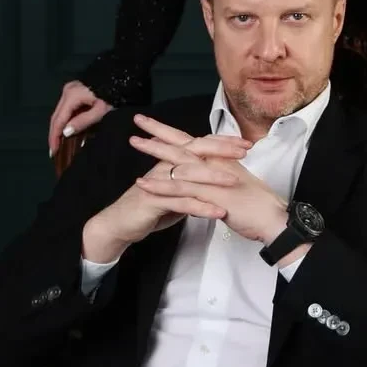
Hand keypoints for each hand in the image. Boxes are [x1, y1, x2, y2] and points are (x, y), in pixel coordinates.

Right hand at [49, 80, 113, 156]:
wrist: (120, 78)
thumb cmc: (113, 95)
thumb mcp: (100, 111)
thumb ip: (82, 121)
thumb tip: (65, 133)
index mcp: (71, 96)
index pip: (58, 120)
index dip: (55, 137)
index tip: (54, 152)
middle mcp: (67, 92)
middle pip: (56, 116)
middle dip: (55, 134)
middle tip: (54, 151)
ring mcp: (70, 90)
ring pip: (61, 113)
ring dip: (60, 128)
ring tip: (59, 144)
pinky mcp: (76, 91)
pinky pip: (67, 109)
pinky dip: (67, 121)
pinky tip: (68, 131)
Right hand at [82, 119, 250, 262]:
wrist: (120, 224)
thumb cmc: (150, 206)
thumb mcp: (174, 189)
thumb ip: (191, 180)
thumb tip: (213, 173)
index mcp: (172, 160)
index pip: (200, 145)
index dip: (223, 142)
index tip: (246, 143)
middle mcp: (165, 166)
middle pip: (195, 151)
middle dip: (221, 149)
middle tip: (245, 150)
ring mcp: (159, 182)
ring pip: (189, 176)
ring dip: (213, 177)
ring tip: (235, 181)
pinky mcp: (154, 201)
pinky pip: (182, 203)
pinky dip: (201, 208)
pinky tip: (218, 213)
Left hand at [130, 114, 288, 247]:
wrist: (271, 218)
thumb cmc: (256, 204)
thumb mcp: (235, 182)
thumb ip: (219, 174)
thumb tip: (208, 171)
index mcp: (220, 159)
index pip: (193, 140)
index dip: (175, 131)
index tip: (156, 124)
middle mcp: (215, 163)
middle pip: (183, 143)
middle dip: (159, 130)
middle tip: (139, 120)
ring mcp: (212, 177)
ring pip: (178, 161)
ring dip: (154, 151)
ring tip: (134, 143)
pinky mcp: (209, 194)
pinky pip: (179, 189)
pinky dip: (158, 185)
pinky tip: (142, 183)